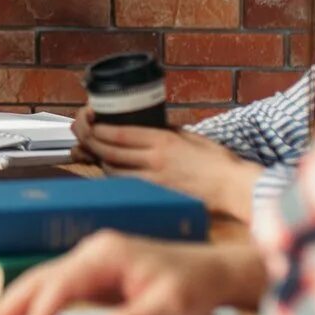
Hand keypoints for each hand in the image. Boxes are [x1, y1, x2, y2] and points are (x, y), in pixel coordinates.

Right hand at [0, 232, 264, 314]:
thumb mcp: (168, 309)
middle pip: (39, 279)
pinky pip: (56, 291)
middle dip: (8, 308)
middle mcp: (92, 253)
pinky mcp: (95, 276)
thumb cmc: (195, 287)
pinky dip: (34, 307)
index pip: (60, 287)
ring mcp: (91, 262)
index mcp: (105, 254)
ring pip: (43, 283)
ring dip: (15, 307)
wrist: (216, 272)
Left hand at [71, 109, 256, 215]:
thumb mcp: (190, 137)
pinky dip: (113, 177)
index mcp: (163, 140)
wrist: (234, 187)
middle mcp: (155, 159)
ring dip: (98, 159)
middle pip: (109, 150)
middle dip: (89, 140)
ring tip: (91, 151)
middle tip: (81, 133)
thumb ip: (167, 132)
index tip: (89, 119)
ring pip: (112, 169)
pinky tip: (109, 171)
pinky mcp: (157, 194)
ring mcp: (154, 179)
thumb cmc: (218, 162)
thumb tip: (148, 128)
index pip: (119, 132)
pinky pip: (126, 185)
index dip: (98, 127)